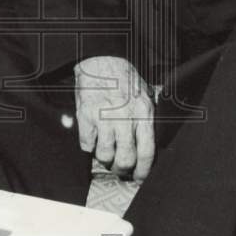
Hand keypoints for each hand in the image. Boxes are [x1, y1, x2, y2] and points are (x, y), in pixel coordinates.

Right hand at [73, 56, 154, 181]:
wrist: (100, 58)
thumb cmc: (124, 77)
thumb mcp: (144, 94)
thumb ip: (147, 118)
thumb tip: (149, 146)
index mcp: (143, 111)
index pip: (147, 151)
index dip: (144, 170)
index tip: (139, 177)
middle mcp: (124, 116)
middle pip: (126, 159)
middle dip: (123, 170)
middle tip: (121, 169)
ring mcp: (104, 116)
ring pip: (105, 156)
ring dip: (105, 159)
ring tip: (106, 153)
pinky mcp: (85, 116)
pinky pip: (86, 145)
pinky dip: (89, 146)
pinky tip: (93, 138)